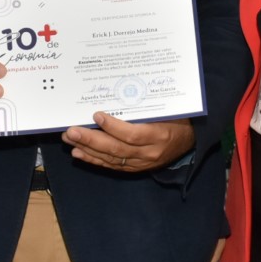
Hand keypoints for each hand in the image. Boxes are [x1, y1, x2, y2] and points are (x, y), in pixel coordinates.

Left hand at [63, 113, 195, 172]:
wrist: (190, 141)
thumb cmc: (177, 119)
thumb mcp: (167, 109)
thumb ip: (145, 106)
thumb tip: (116, 93)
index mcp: (159, 135)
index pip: (132, 134)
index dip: (113, 126)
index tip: (96, 115)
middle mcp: (150, 152)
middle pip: (116, 148)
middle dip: (91, 140)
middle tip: (71, 131)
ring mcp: (142, 163)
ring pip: (111, 158)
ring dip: (87, 149)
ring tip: (70, 140)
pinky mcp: (136, 168)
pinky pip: (113, 165)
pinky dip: (94, 160)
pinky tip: (79, 153)